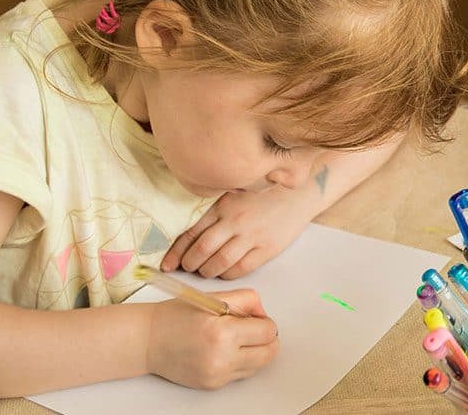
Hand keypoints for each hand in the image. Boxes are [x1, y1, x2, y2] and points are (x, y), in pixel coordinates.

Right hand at [146, 289, 278, 389]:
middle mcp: (222, 358)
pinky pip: (240, 374)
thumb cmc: (176, 316)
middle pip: (269, 353)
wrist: (146, 341)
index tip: (255, 318)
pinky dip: (239, 362)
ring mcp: (217, 375)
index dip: (265, 321)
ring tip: (236, 339)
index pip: (268, 331)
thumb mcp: (213, 297)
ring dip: (255, 352)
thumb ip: (246, 300)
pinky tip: (224, 350)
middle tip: (253, 329)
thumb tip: (264, 313)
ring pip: (258, 366)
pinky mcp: (212, 385)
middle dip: (267, 339)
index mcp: (223, 332)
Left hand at [162, 190, 308, 278]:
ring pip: (220, 262)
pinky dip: (227, 274)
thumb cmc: (264, 195)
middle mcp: (235, 220)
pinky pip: (241, 268)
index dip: (177, 252)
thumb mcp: (236, 194)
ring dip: (207, 271)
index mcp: (224, 206)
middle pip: (202, 249)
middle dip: (190, 264)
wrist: (299, 194)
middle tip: (187, 268)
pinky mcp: (267, 248)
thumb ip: (216, 211)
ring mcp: (252, 235)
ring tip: (205, 271)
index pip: (192, 232)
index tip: (167, 264)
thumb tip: (190, 236)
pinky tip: (225, 272)